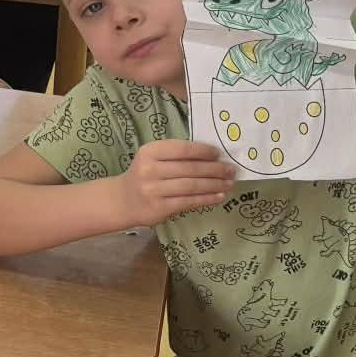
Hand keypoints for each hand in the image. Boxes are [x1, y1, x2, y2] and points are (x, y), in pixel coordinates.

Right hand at [116, 140, 235, 227]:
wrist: (123, 200)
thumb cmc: (144, 176)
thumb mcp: (153, 159)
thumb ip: (176, 156)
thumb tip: (212, 157)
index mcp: (149, 152)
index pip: (182, 149)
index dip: (203, 151)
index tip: (219, 154)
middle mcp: (150, 169)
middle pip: (190, 168)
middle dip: (215, 169)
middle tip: (231, 170)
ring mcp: (154, 190)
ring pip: (192, 186)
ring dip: (214, 184)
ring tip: (229, 183)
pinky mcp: (160, 207)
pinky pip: (189, 202)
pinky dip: (207, 199)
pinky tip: (219, 197)